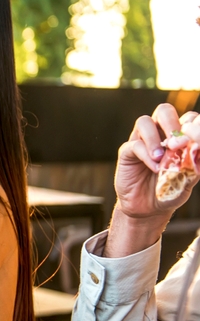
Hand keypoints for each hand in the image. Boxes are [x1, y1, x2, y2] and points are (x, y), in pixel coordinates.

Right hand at [114, 104, 199, 219]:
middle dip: (172, 122)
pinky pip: (134, 145)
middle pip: (164, 111)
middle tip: (177, 141)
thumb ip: (195, 161)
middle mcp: (160, 134)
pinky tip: (154, 168)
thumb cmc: (171, 189)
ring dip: (154, 137)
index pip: (188, 118)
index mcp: (178, 136)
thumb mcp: (190, 177)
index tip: (196, 139)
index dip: (194, 124)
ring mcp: (142, 142)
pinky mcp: (127, 152)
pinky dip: (146, 155)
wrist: (150, 209)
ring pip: (144, 122)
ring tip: (161, 156)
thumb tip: (198, 145)